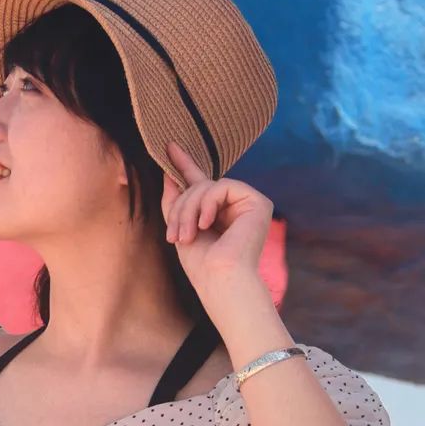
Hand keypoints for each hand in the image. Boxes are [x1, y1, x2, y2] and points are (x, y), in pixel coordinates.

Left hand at [161, 140, 273, 310]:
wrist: (220, 280)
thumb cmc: (201, 264)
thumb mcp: (180, 227)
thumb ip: (175, 200)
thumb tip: (167, 172)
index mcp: (220, 212)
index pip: (201, 182)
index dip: (184, 164)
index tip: (169, 146)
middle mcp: (237, 205)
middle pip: (199, 185)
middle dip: (181, 207)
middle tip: (174, 235)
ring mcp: (249, 203)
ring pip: (208, 186)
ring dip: (189, 209)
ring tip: (186, 234)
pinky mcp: (258, 202)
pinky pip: (222, 187)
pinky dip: (207, 204)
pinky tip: (206, 224)